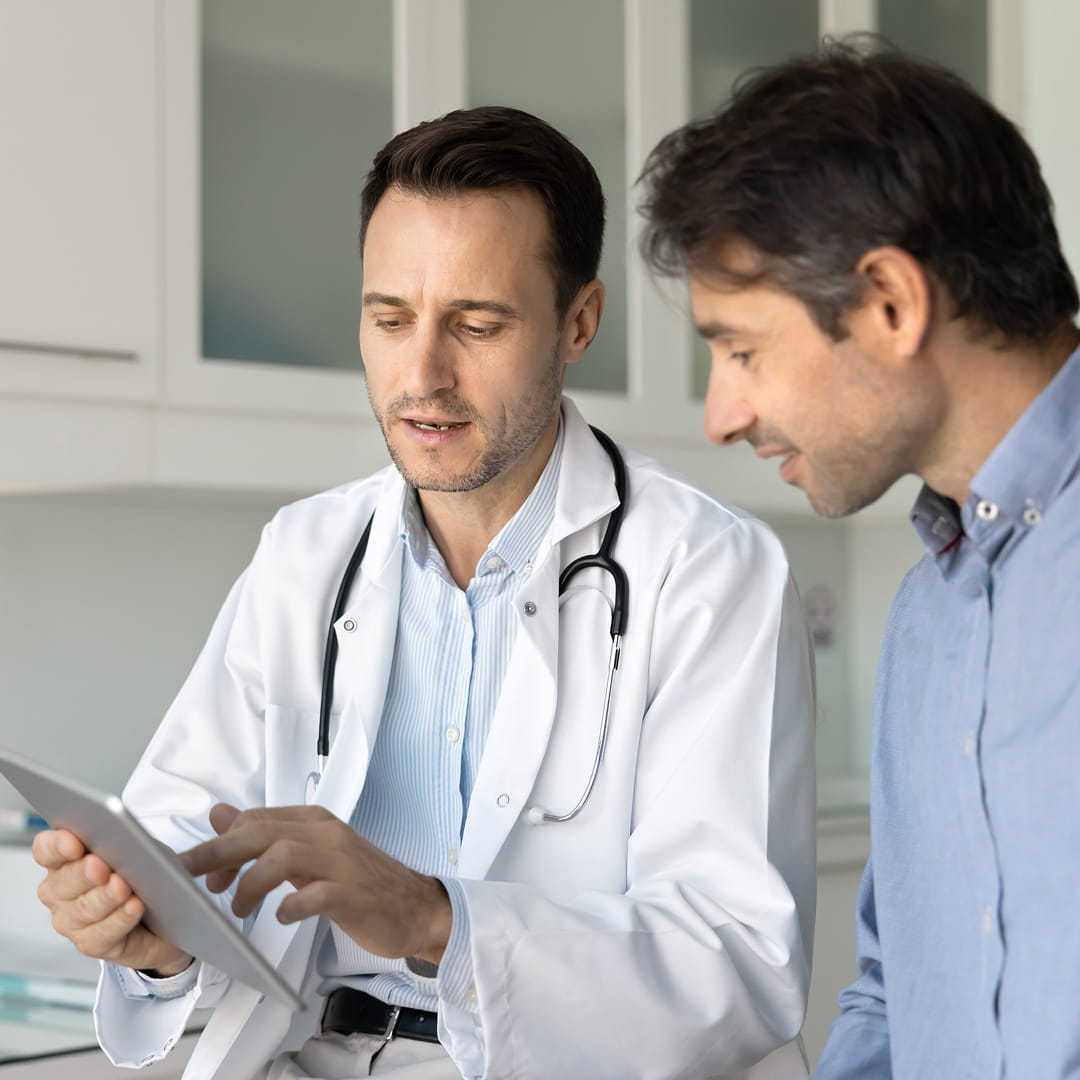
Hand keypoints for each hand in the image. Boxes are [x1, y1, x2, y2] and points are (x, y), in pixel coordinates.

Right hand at [32, 828, 192, 975]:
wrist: (165, 909)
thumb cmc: (145, 871)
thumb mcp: (140, 848)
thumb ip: (125, 843)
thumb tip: (124, 842)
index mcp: (64, 860)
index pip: (47, 849)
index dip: (57, 845)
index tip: (74, 843)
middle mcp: (59, 892)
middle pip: (64, 881)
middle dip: (84, 873)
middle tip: (101, 865)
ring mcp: (70, 922)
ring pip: (83, 909)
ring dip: (105, 897)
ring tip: (123, 887)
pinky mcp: (91, 944)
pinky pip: (102, 934)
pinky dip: (121, 918)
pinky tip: (135, 906)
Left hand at [179, 804, 451, 964]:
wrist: (417, 907)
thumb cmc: (360, 883)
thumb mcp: (310, 854)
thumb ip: (267, 835)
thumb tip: (220, 815)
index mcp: (315, 821)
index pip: (256, 820)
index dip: (221, 844)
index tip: (201, 873)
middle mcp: (327, 834)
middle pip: (262, 832)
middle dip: (219, 853)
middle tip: (190, 878)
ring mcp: (342, 862)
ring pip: (283, 855)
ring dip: (251, 882)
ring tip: (239, 907)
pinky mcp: (353, 894)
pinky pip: (315, 894)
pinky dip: (291, 905)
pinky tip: (283, 916)